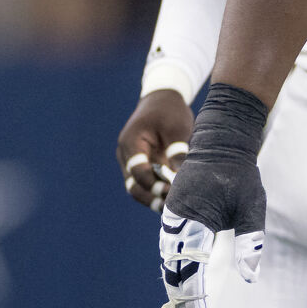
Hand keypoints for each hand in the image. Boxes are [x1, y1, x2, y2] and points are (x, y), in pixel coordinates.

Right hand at [117, 91, 194, 210]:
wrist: (162, 100)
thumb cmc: (170, 111)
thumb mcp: (177, 128)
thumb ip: (176, 151)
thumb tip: (180, 178)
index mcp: (131, 142)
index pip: (137, 171)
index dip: (153, 184)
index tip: (170, 191)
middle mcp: (126, 155)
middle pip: (133, 185)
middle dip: (151, 197)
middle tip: (172, 206)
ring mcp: (131, 161)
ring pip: (137, 188)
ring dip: (152, 198)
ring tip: (172, 208)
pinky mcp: (141, 165)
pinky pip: (145, 183)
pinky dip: (156, 191)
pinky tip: (171, 199)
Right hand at [153, 83, 271, 307]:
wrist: (223, 141)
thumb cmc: (241, 174)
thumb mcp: (252, 206)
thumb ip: (250, 240)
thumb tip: (250, 276)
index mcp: (195, 219)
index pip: (191, 268)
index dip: (193, 296)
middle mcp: (177, 218)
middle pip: (174, 267)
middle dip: (182, 296)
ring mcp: (172, 214)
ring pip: (169, 257)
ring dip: (176, 282)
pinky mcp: (174, 211)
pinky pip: (171, 243)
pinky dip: (175, 264)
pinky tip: (183, 280)